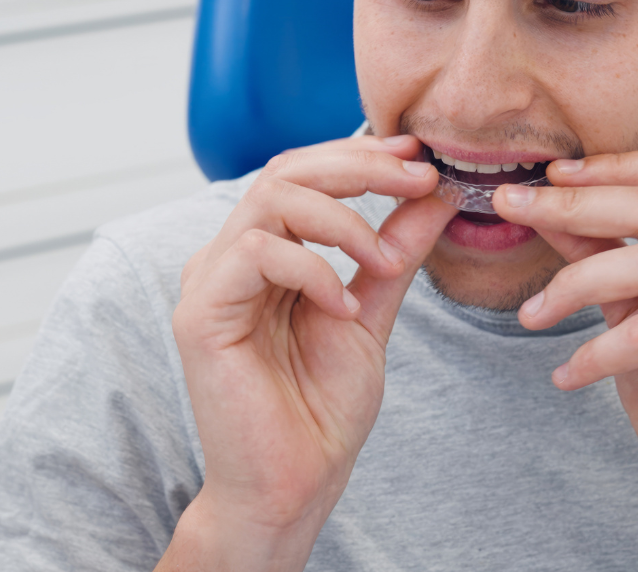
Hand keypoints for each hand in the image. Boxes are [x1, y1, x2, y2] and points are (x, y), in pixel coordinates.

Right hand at [163, 135, 456, 570]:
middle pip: (287, 171)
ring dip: (345, 217)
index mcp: (267, 251)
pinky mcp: (201, 313)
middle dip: (360, 166)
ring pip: (272, 200)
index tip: (418, 156)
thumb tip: (436, 194)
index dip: (360, 154)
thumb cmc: (322, 406)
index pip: (305, 173)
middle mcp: (232, 256)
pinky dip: (312, 268)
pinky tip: (344, 303)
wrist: (295, 482)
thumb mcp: (373, 309)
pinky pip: (255, 253)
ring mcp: (212, 281)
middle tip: (418, 177)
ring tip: (388, 260)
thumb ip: (395, 250)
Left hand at [495, 147, 637, 547]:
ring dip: (575, 283)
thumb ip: (600, 252)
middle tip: (514, 208)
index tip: (551, 173)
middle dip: (577, 205)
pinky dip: (592, 352)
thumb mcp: (634, 308)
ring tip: (532, 315)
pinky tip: (566, 375)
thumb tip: (543, 201)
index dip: (616, 164)